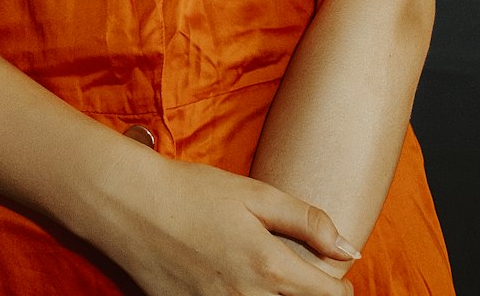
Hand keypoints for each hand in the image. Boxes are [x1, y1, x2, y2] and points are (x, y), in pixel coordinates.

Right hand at [102, 155, 357, 295]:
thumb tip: (349, 249)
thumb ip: (306, 221)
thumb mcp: (255, 194)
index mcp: (269, 266)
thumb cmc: (193, 192)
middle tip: (303, 279)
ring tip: (269, 280)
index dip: (342, 288)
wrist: (130, 205)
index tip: (337, 277)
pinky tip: (237, 286)